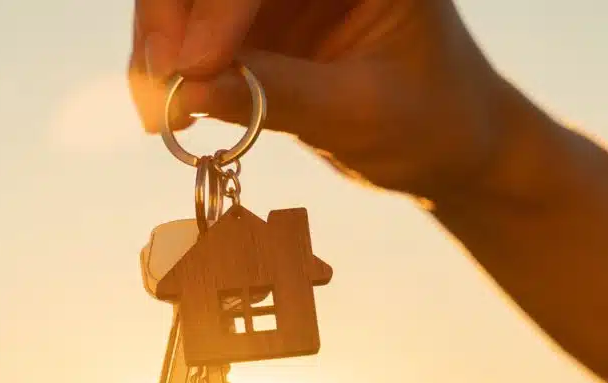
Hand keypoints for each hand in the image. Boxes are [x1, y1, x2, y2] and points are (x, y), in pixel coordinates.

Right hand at [128, 0, 512, 198]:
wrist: (450, 144)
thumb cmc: (431, 122)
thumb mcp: (361, 114)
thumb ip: (278, 97)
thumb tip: (185, 93)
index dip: (218, 7)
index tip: (190, 69)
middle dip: (172, 19)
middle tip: (157, 88)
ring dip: (160, 46)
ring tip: (158, 112)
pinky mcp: (254, 20)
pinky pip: (190, 30)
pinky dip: (168, 66)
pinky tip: (166, 108)